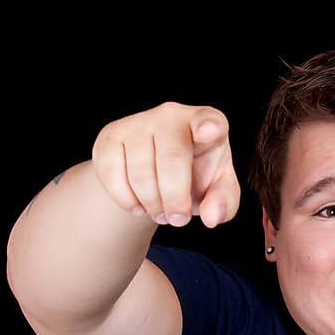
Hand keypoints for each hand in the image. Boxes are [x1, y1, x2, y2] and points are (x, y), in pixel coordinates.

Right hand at [91, 102, 240, 227]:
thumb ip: (224, 203)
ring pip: (140, 173)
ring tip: (160, 210)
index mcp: (206, 124)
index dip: (209, 127)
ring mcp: (138, 122)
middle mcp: (171, 115)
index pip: (209, 121)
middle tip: (178, 219)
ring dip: (151, 204)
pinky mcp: (111, 136)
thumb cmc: (196, 177)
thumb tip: (211, 217)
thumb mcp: (218, 191)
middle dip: (175, 201)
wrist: (157, 175)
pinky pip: (112, 175)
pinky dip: (126, 201)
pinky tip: (138, 204)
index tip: (209, 133)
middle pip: (172, 161)